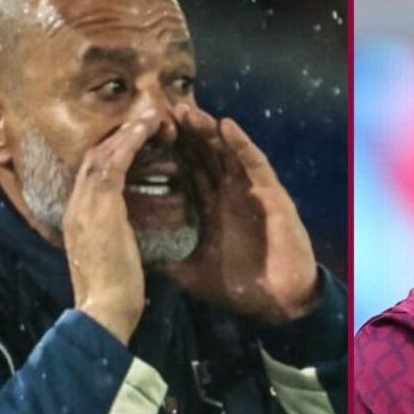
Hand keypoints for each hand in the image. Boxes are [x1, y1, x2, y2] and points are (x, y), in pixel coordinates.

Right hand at [64, 112, 160, 342]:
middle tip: (143, 119)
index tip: (134, 143)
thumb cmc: (112, 297)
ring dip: (126, 132)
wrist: (102, 312)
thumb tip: (121, 239)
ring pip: (101, 153)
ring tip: (149, 115)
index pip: (91, 176)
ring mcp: (84, 204)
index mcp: (77, 220)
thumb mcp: (110, 261)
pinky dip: (130, 141)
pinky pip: (114, 162)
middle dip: (117, 137)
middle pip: (92, 157)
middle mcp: (75, 206)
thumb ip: (111, 242)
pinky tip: (147, 127)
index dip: (112, 156)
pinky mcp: (100, 205)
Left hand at [158, 104, 318, 323]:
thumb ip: (167, 263)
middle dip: (184, 132)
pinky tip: (226, 126)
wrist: (278, 303)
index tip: (144, 133)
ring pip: (227, 152)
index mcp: (211, 207)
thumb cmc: (242, 287)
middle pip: (204, 154)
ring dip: (208, 130)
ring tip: (187, 110)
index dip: (168, 152)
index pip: (187, 171)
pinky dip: (242, 144)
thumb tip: (135, 263)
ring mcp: (252, 191)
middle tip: (160, 109)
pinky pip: (255, 163)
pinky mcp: (272, 195)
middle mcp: (230, 193)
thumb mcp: (192, 274)